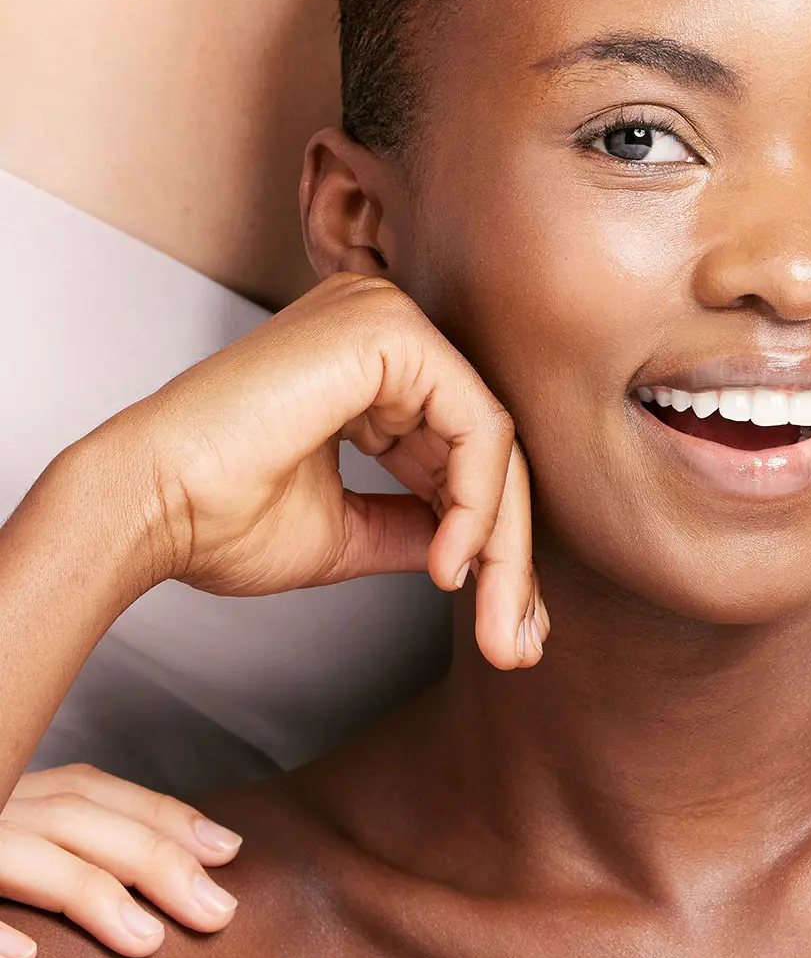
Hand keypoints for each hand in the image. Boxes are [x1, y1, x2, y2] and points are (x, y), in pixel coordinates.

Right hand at [0, 765, 240, 957]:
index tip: (229, 849)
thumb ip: (70, 841)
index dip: (166, 816)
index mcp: (19, 794)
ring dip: (95, 895)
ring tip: (150, 941)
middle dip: (156, 859)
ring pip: (28, 853)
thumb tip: (157, 879)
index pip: (98, 792)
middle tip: (218, 911)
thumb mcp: (17, 833)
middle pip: (80, 818)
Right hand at [97, 271, 545, 672]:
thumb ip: (417, 527)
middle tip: (520, 640)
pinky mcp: (390, 330)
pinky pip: (475, 423)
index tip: (508, 625)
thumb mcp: (346, 530)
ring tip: (494, 616)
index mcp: (366, 362)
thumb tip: (479, 555)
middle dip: (508, 547)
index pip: (457, 445)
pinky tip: (452, 562)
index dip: (487, 535)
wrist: (142, 508)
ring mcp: (387, 317)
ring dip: (501, 538)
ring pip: (490, 437)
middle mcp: (383, 324)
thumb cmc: (217, 518)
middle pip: (482, 441)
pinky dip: (477, 501)